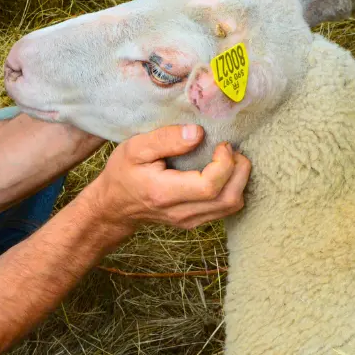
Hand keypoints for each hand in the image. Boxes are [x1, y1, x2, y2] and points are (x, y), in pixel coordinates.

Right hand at [83, 125, 250, 235]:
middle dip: (240, 170)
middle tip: (231, 149)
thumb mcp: (135, 148)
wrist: (115, 206)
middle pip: (228, 199)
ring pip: (231, 206)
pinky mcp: (195, 221)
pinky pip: (226, 208)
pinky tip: (223, 171)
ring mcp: (190, 220)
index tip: (221, 144)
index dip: (224, 163)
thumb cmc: (123, 173)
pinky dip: (233, 188)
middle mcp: (180, 212)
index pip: (209, 186)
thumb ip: (166, 138)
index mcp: (164, 193)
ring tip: (229, 158)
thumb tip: (198, 133)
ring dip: (239, 179)